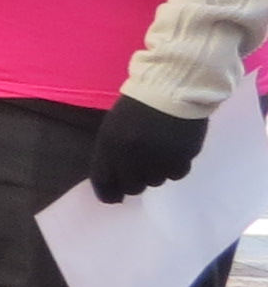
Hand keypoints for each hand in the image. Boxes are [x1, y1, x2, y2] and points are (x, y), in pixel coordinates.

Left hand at [88, 96, 209, 202]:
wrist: (173, 88)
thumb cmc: (138, 105)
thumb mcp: (114, 126)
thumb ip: (111, 153)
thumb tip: (115, 182)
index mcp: (110, 143)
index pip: (103, 179)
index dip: (107, 193)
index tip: (112, 199)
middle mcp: (132, 154)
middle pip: (132, 186)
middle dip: (133, 182)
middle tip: (139, 172)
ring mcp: (159, 157)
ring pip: (155, 182)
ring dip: (154, 173)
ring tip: (157, 154)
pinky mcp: (183, 156)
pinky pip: (176, 174)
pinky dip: (173, 167)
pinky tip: (172, 153)